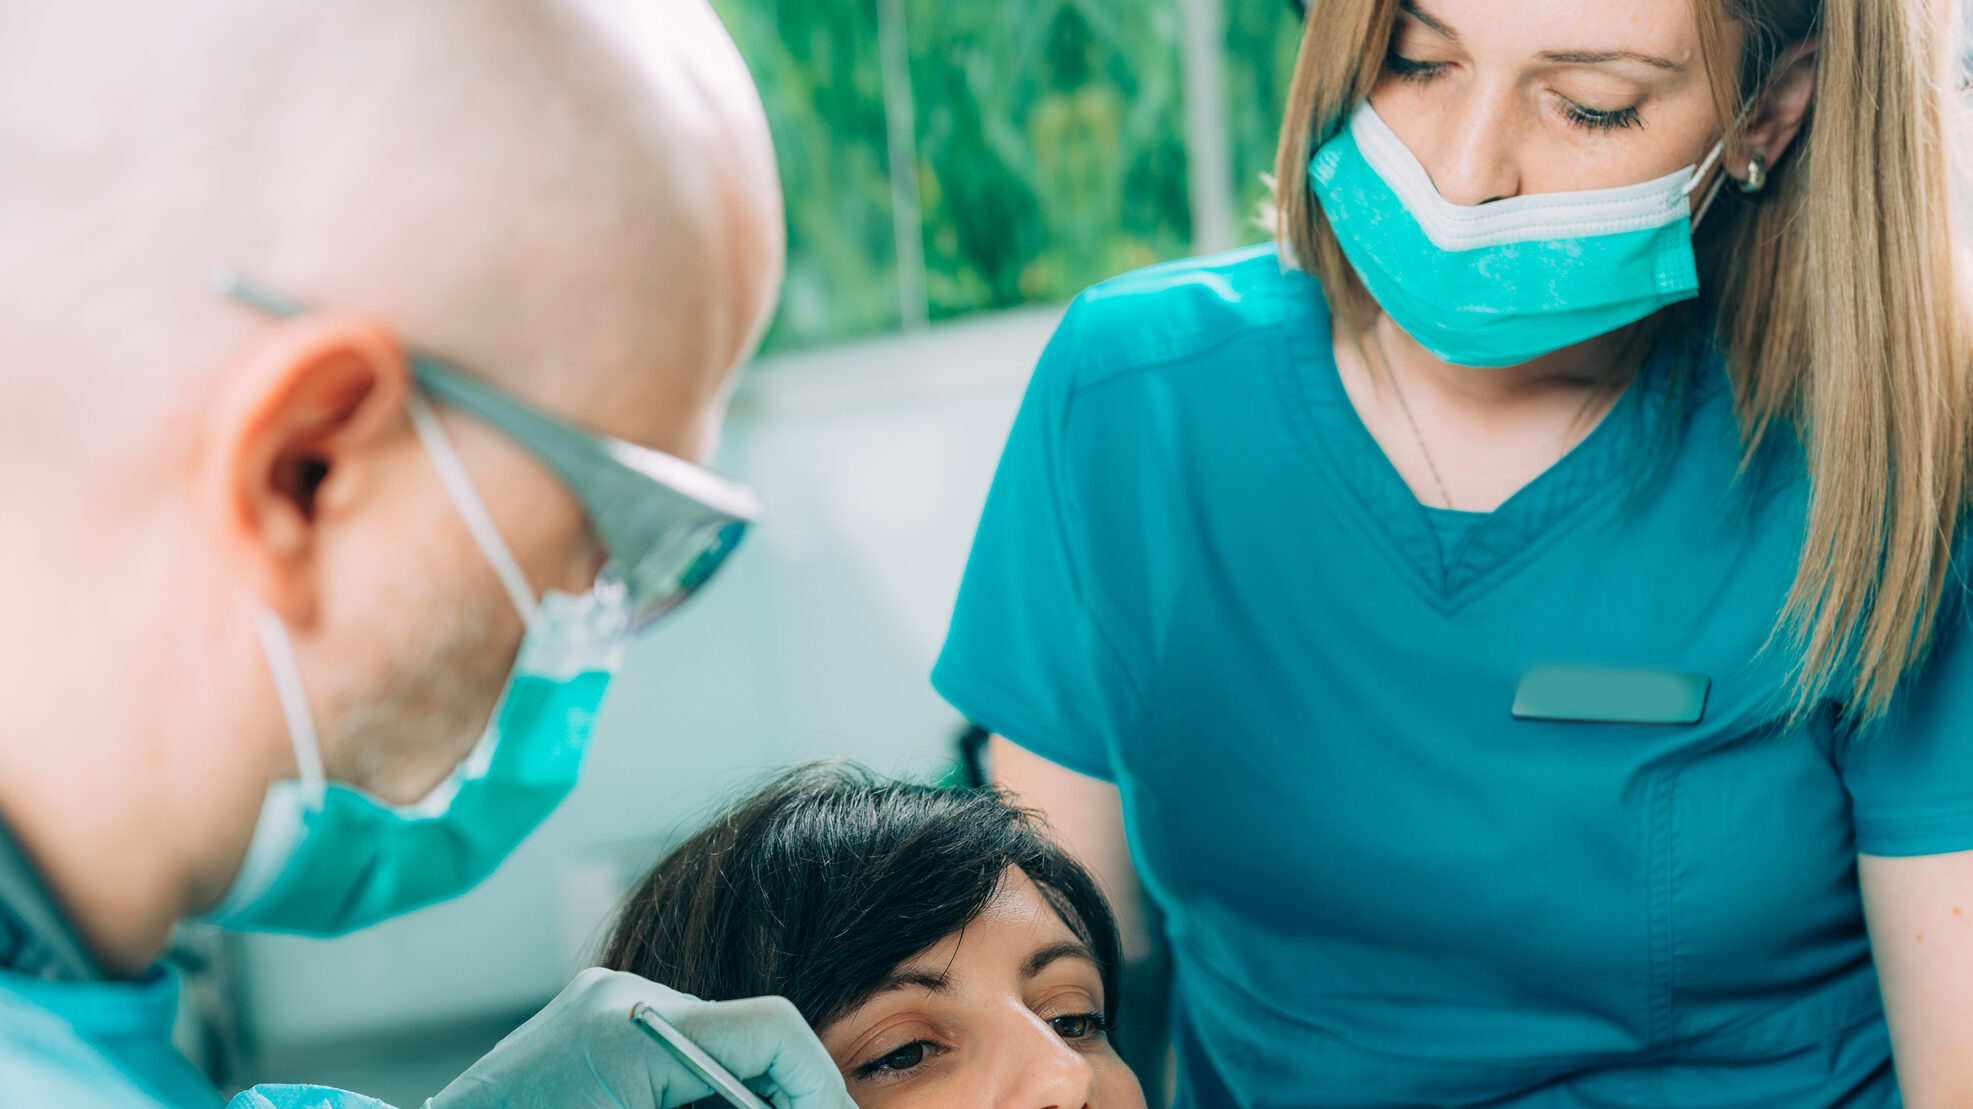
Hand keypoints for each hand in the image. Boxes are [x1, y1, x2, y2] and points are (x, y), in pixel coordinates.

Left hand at [428, 967, 854, 1108]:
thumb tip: (805, 1108)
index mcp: (629, 1028)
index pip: (771, 1031)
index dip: (819, 1085)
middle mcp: (618, 999)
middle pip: (749, 1041)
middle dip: (780, 1098)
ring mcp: (599, 1007)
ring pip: (715, 1050)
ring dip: (739, 1098)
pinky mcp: (586, 1027)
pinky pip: (672, 1054)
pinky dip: (699, 1094)